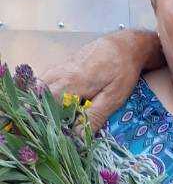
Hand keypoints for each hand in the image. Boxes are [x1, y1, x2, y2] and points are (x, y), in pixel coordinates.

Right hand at [41, 29, 162, 130]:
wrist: (124, 46)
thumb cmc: (122, 71)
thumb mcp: (113, 98)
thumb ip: (94, 117)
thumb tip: (77, 138)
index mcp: (70, 82)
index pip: (47, 106)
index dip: (49, 123)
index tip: (57, 136)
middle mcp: (58, 73)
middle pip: (38, 98)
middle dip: (44, 115)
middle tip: (56, 131)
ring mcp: (56, 68)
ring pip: (39, 90)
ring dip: (45, 105)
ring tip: (58, 120)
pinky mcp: (59, 67)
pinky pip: (45, 83)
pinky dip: (47, 96)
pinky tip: (59, 107)